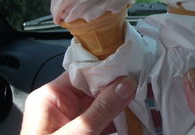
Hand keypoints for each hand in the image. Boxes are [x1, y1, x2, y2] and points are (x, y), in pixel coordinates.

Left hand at [21, 72, 136, 134]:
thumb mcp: (78, 133)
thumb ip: (102, 109)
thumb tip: (126, 85)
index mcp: (51, 97)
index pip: (82, 72)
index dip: (106, 68)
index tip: (128, 67)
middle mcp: (62, 104)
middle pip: (95, 87)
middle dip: (118, 87)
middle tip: (141, 83)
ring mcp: (74, 119)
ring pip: (102, 104)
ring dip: (122, 104)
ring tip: (142, 99)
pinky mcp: (84, 132)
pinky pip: (104, 120)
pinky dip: (119, 120)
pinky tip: (134, 118)